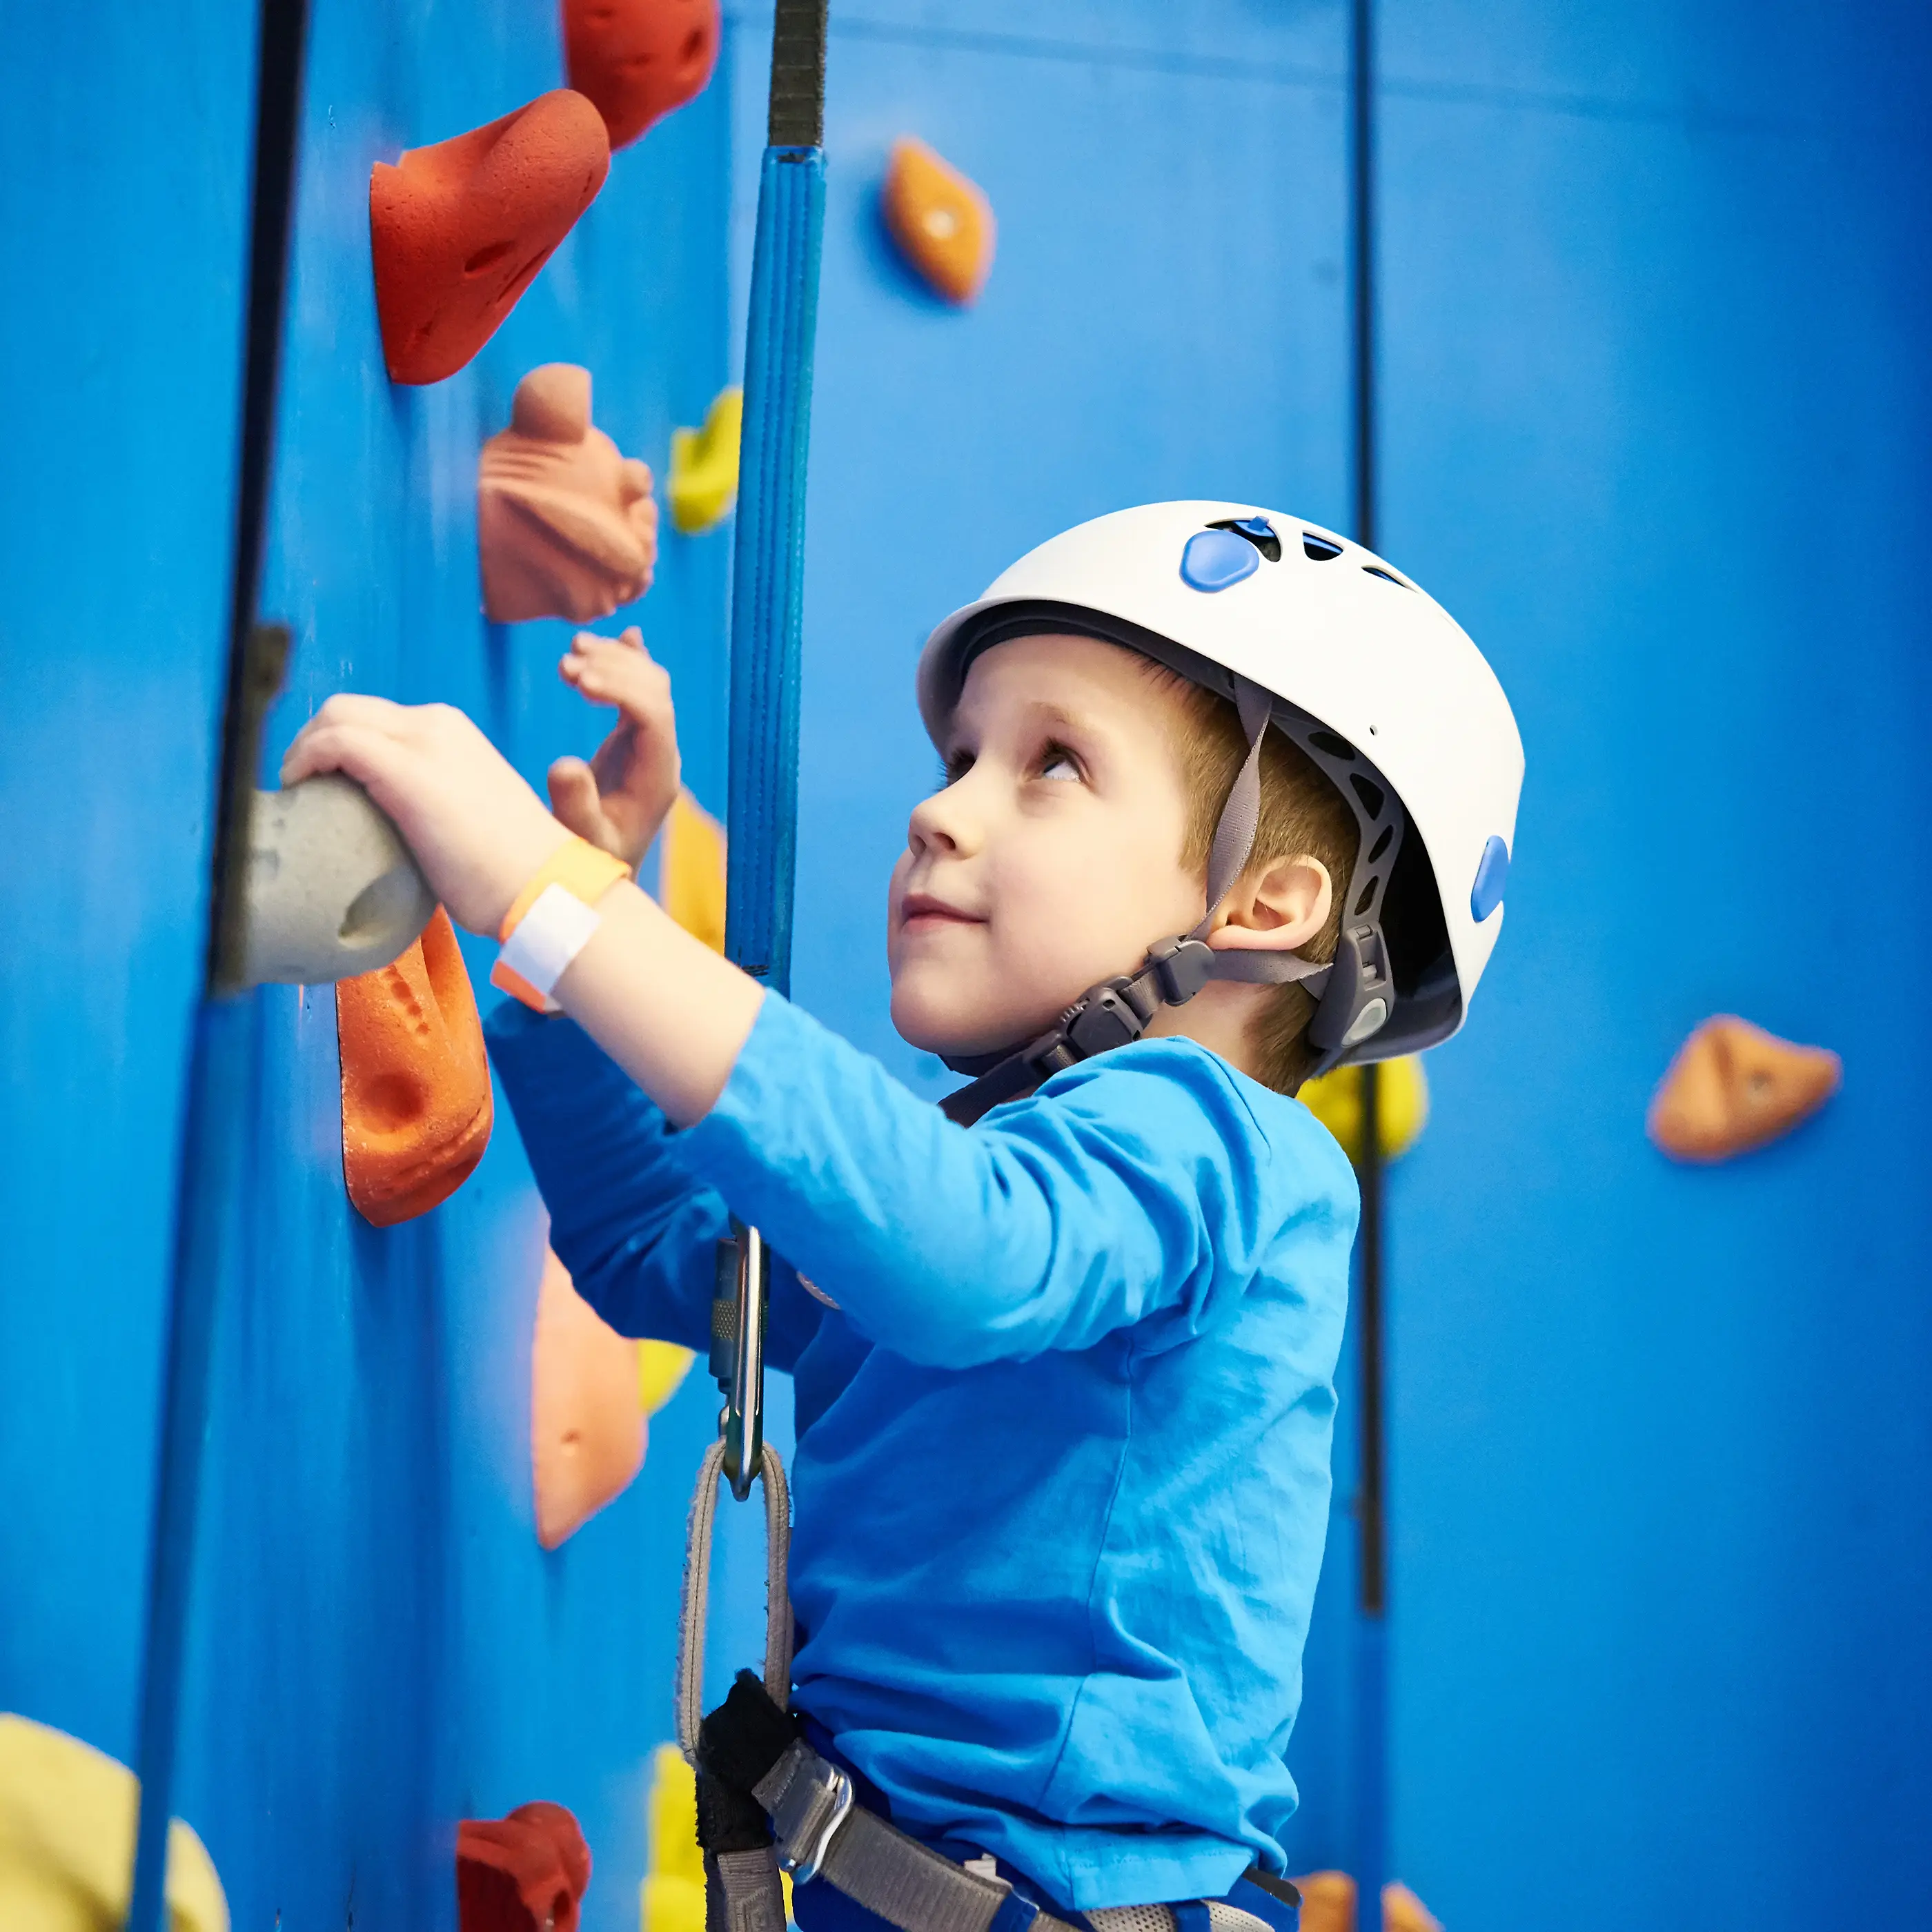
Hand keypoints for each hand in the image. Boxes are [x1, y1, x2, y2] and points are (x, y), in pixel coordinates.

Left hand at [281, 697, 568, 933]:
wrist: (542, 885)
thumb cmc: (509, 871)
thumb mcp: (467, 816)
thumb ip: (432, 804)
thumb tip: (394, 829)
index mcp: (454, 733)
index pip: (376, 719)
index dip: (337, 744)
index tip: (322, 783)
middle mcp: (437, 724)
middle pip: (348, 709)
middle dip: (312, 740)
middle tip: (300, 785)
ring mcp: (423, 743)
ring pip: (336, 717)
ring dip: (302, 749)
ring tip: (296, 791)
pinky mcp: (404, 769)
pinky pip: (335, 743)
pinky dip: (304, 760)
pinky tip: (298, 790)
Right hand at [548, 627, 680, 871]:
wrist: (601, 866)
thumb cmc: (589, 857)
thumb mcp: (578, 837)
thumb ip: (573, 804)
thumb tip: (563, 763)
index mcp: (657, 776)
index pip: (654, 716)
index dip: (620, 690)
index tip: (577, 680)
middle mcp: (662, 754)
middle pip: (655, 692)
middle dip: (614, 670)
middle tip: (566, 664)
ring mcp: (652, 744)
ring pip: (649, 684)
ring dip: (614, 661)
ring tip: (571, 650)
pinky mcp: (636, 739)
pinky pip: (641, 690)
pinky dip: (631, 662)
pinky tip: (629, 635)